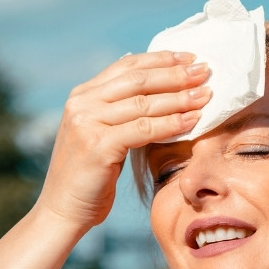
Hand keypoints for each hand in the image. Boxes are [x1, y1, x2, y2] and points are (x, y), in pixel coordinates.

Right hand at [35, 51, 210, 231]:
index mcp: (82, 95)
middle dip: (175, 74)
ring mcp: (87, 123)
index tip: (189, 58)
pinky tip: (192, 121)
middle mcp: (82, 103)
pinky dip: (172, 123)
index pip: (127, 67)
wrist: (63, 210)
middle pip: (138, 80)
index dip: (161, 59)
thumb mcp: (100, 134)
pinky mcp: (97, 145)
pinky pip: (144, 129)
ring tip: (206, 96)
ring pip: (144, 103)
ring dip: (179, 98)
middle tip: (205, 72)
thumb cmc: (89, 176)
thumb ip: (118, 110)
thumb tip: (153, 84)